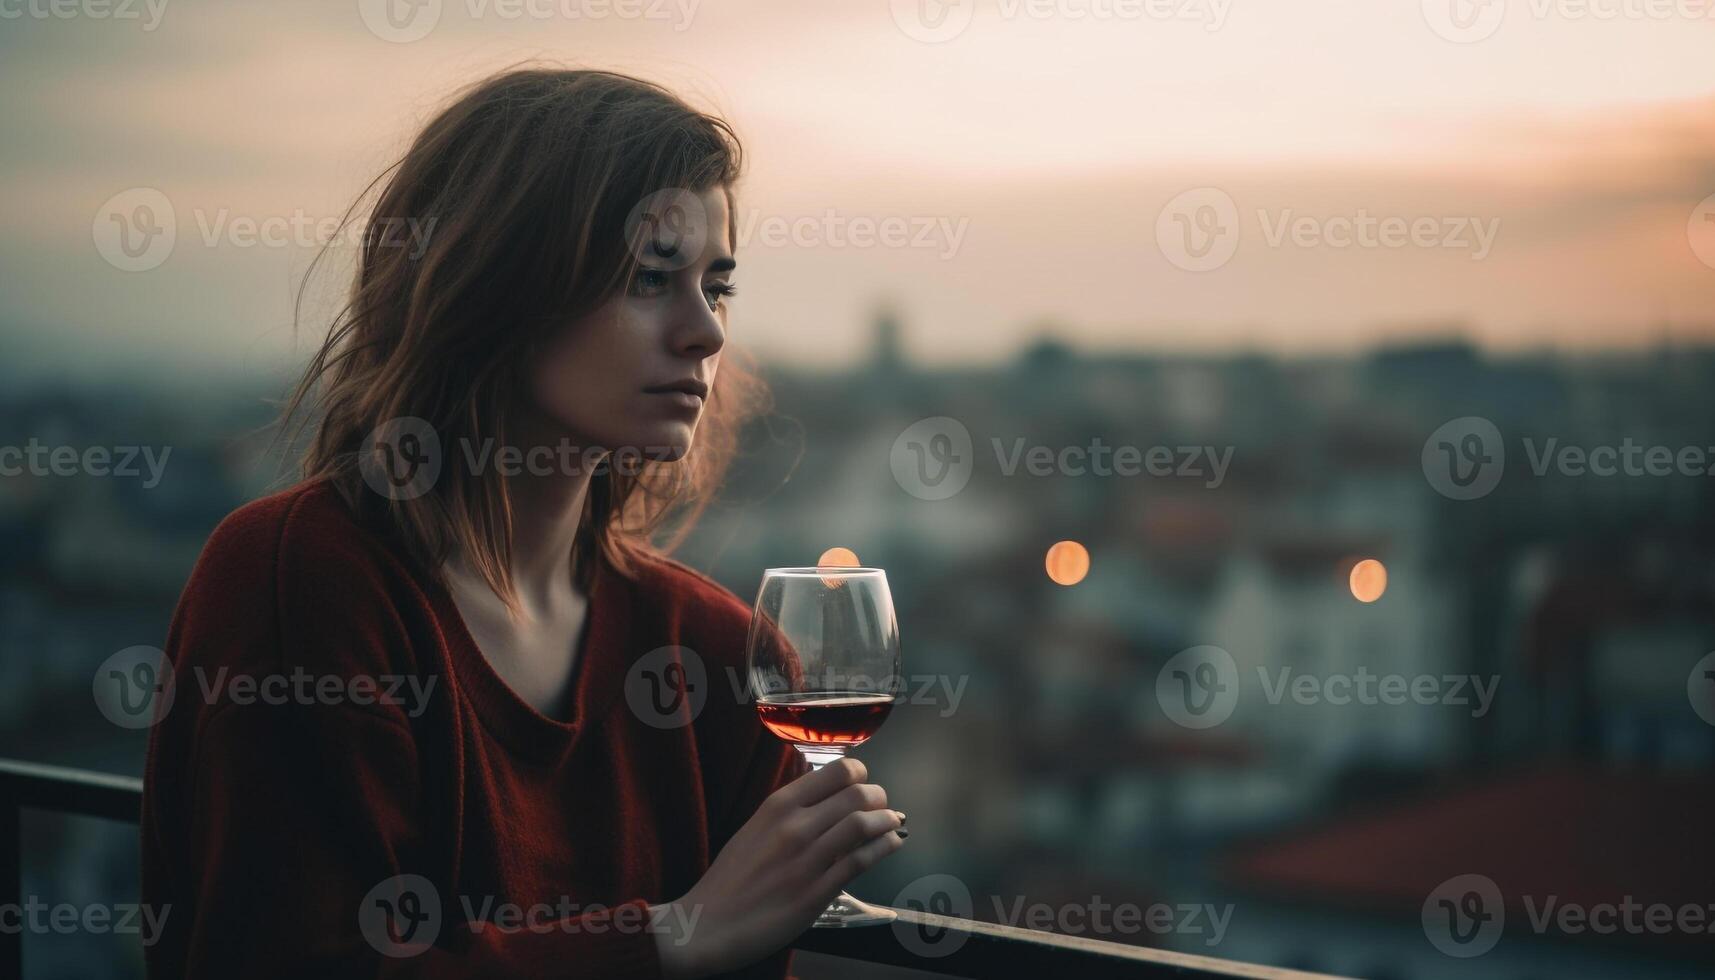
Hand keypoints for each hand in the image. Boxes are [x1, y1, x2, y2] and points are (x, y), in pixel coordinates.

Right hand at [648, 757, 905, 978]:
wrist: (709, 923)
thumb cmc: (730, 878)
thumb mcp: (755, 828)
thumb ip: (790, 812)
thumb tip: (826, 797)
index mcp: (778, 805)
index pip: (836, 771)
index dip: (860, 773)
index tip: (864, 781)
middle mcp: (795, 826)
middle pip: (857, 794)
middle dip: (879, 796)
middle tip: (882, 803)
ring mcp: (808, 859)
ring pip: (863, 824)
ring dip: (888, 820)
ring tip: (893, 821)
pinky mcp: (817, 892)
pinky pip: (861, 861)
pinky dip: (884, 848)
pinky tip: (891, 844)